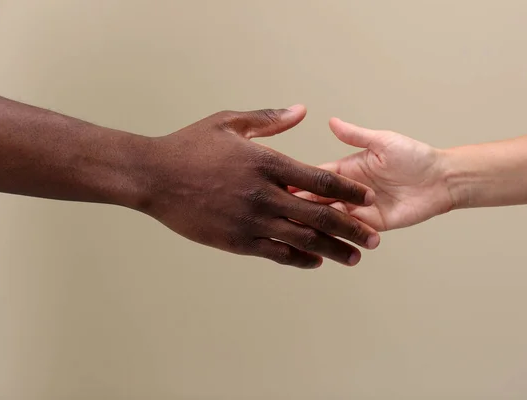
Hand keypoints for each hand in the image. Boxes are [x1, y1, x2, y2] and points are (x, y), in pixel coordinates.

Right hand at [135, 107, 379, 267]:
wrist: (153, 176)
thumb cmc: (190, 146)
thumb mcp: (228, 122)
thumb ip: (269, 119)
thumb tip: (302, 110)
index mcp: (266, 163)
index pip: (320, 179)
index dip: (348, 190)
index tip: (368, 199)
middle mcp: (263, 195)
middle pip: (319, 216)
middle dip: (351, 228)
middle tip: (373, 239)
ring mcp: (250, 221)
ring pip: (302, 240)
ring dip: (332, 250)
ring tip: (354, 257)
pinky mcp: (236, 241)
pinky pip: (275, 254)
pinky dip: (299, 259)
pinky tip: (315, 262)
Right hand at [294, 118, 454, 230]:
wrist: (441, 180)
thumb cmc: (415, 156)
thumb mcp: (382, 142)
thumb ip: (355, 136)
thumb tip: (332, 121)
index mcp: (346, 169)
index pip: (317, 177)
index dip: (299, 182)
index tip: (281, 187)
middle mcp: (349, 191)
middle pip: (319, 201)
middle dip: (303, 207)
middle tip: (285, 213)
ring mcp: (360, 210)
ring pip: (332, 220)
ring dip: (318, 224)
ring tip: (300, 230)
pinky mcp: (373, 225)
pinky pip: (353, 232)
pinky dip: (340, 236)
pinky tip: (325, 240)